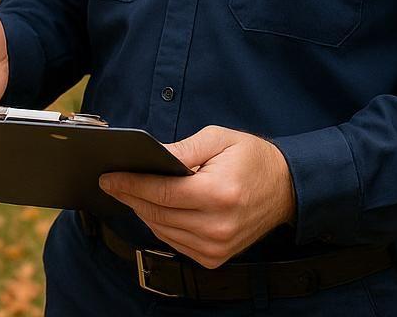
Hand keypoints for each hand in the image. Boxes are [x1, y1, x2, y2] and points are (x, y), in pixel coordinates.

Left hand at [99, 126, 297, 268]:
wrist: (287, 188)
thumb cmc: (252, 159)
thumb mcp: (218, 139)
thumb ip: (183, 148)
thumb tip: (150, 157)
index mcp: (218, 194)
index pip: (162, 193)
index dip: (131, 184)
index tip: (109, 177)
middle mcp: (217, 226)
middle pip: (158, 213)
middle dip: (131, 197)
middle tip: (111, 183)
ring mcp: (217, 246)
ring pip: (162, 231)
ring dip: (143, 212)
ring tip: (129, 193)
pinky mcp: (215, 257)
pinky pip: (175, 242)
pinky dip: (160, 226)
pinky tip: (153, 209)